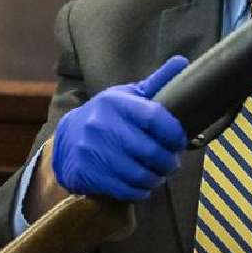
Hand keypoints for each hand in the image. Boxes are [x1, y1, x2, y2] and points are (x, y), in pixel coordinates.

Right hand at [52, 56, 189, 200]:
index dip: (174, 133)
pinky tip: (144, 186)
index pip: (154, 117)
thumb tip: (183, 61)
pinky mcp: (87, 173)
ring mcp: (92, 150)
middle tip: (173, 163)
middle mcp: (101, 124)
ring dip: (156, 178)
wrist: (68, 139)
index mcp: (115, 102)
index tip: (180, 140)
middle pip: (149, 151)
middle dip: (168, 161)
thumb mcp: (128, 96)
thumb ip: (156, 83)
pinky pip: (123, 189)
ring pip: (138, 174)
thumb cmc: (108, 116)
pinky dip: (140, 191)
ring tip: (160, 174)